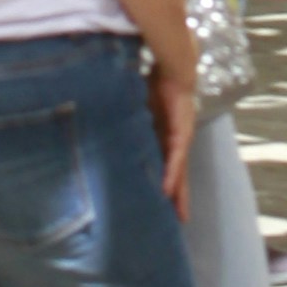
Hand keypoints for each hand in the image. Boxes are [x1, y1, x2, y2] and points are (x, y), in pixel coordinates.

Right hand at [143, 33, 197, 211]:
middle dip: (177, 198)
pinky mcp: (181, 133)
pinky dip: (171, 174)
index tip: (162, 202)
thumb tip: (106, 126)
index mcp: (166, 136)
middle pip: (177, 175)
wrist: (175, 65)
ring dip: (177, 193)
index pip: (165, 164)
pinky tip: (167, 190)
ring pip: (179, 172)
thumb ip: (128, 121)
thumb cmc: (157, 82)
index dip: (165, 182)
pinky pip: (175, 158)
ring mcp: (180, 138)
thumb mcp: (138, 108)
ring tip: (175, 213)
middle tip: (178, 220)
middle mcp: (176, 141)